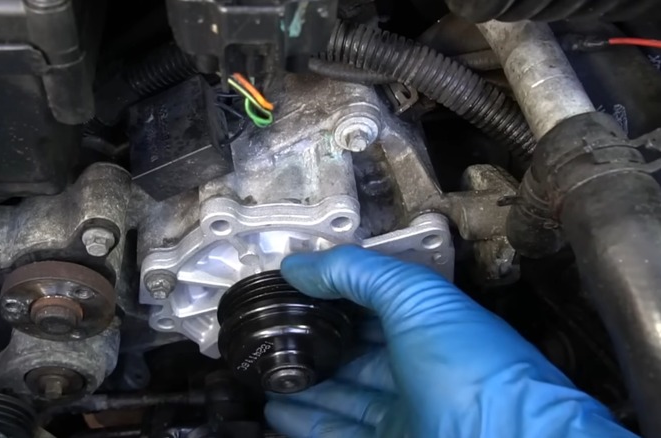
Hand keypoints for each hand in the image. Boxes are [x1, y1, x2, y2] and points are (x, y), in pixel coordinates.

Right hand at [265, 246, 634, 437]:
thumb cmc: (472, 368)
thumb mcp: (414, 298)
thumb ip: (356, 273)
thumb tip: (298, 264)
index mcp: (430, 324)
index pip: (373, 302)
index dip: (333, 292)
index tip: (292, 286)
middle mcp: (418, 367)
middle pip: (354, 352)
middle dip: (314, 341)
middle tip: (270, 333)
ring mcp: (405, 412)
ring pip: (342, 395)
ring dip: (304, 384)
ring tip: (266, 371)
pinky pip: (337, 433)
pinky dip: (306, 423)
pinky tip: (277, 412)